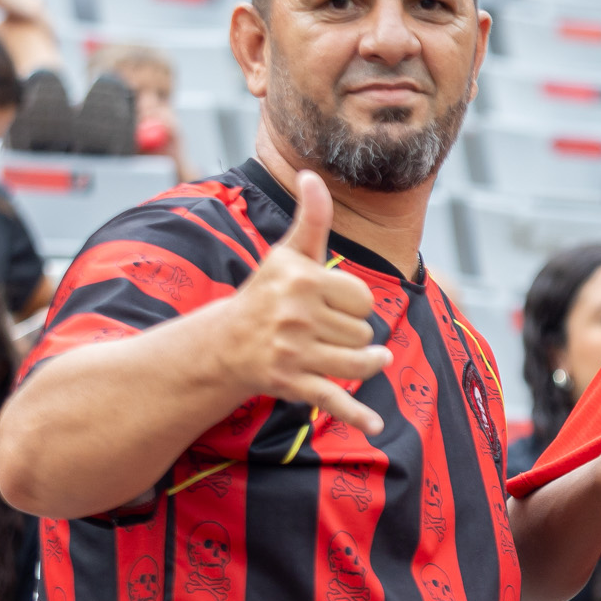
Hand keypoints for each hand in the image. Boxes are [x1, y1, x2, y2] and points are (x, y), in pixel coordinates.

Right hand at [224, 170, 390, 435]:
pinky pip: (332, 399)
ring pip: (359, 363)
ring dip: (365, 365)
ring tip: (363, 361)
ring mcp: (293, 352)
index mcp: (301, 279)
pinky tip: (375, 427)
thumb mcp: (288, 255)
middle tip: (324, 332)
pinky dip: (355, 416)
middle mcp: (295, 315)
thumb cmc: (267, 294)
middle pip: (363, 333)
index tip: (330, 304)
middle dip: (353, 334)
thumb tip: (312, 173)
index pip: (363, 298)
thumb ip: (310, 218)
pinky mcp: (291, 383)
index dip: (354, 304)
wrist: (225, 343)